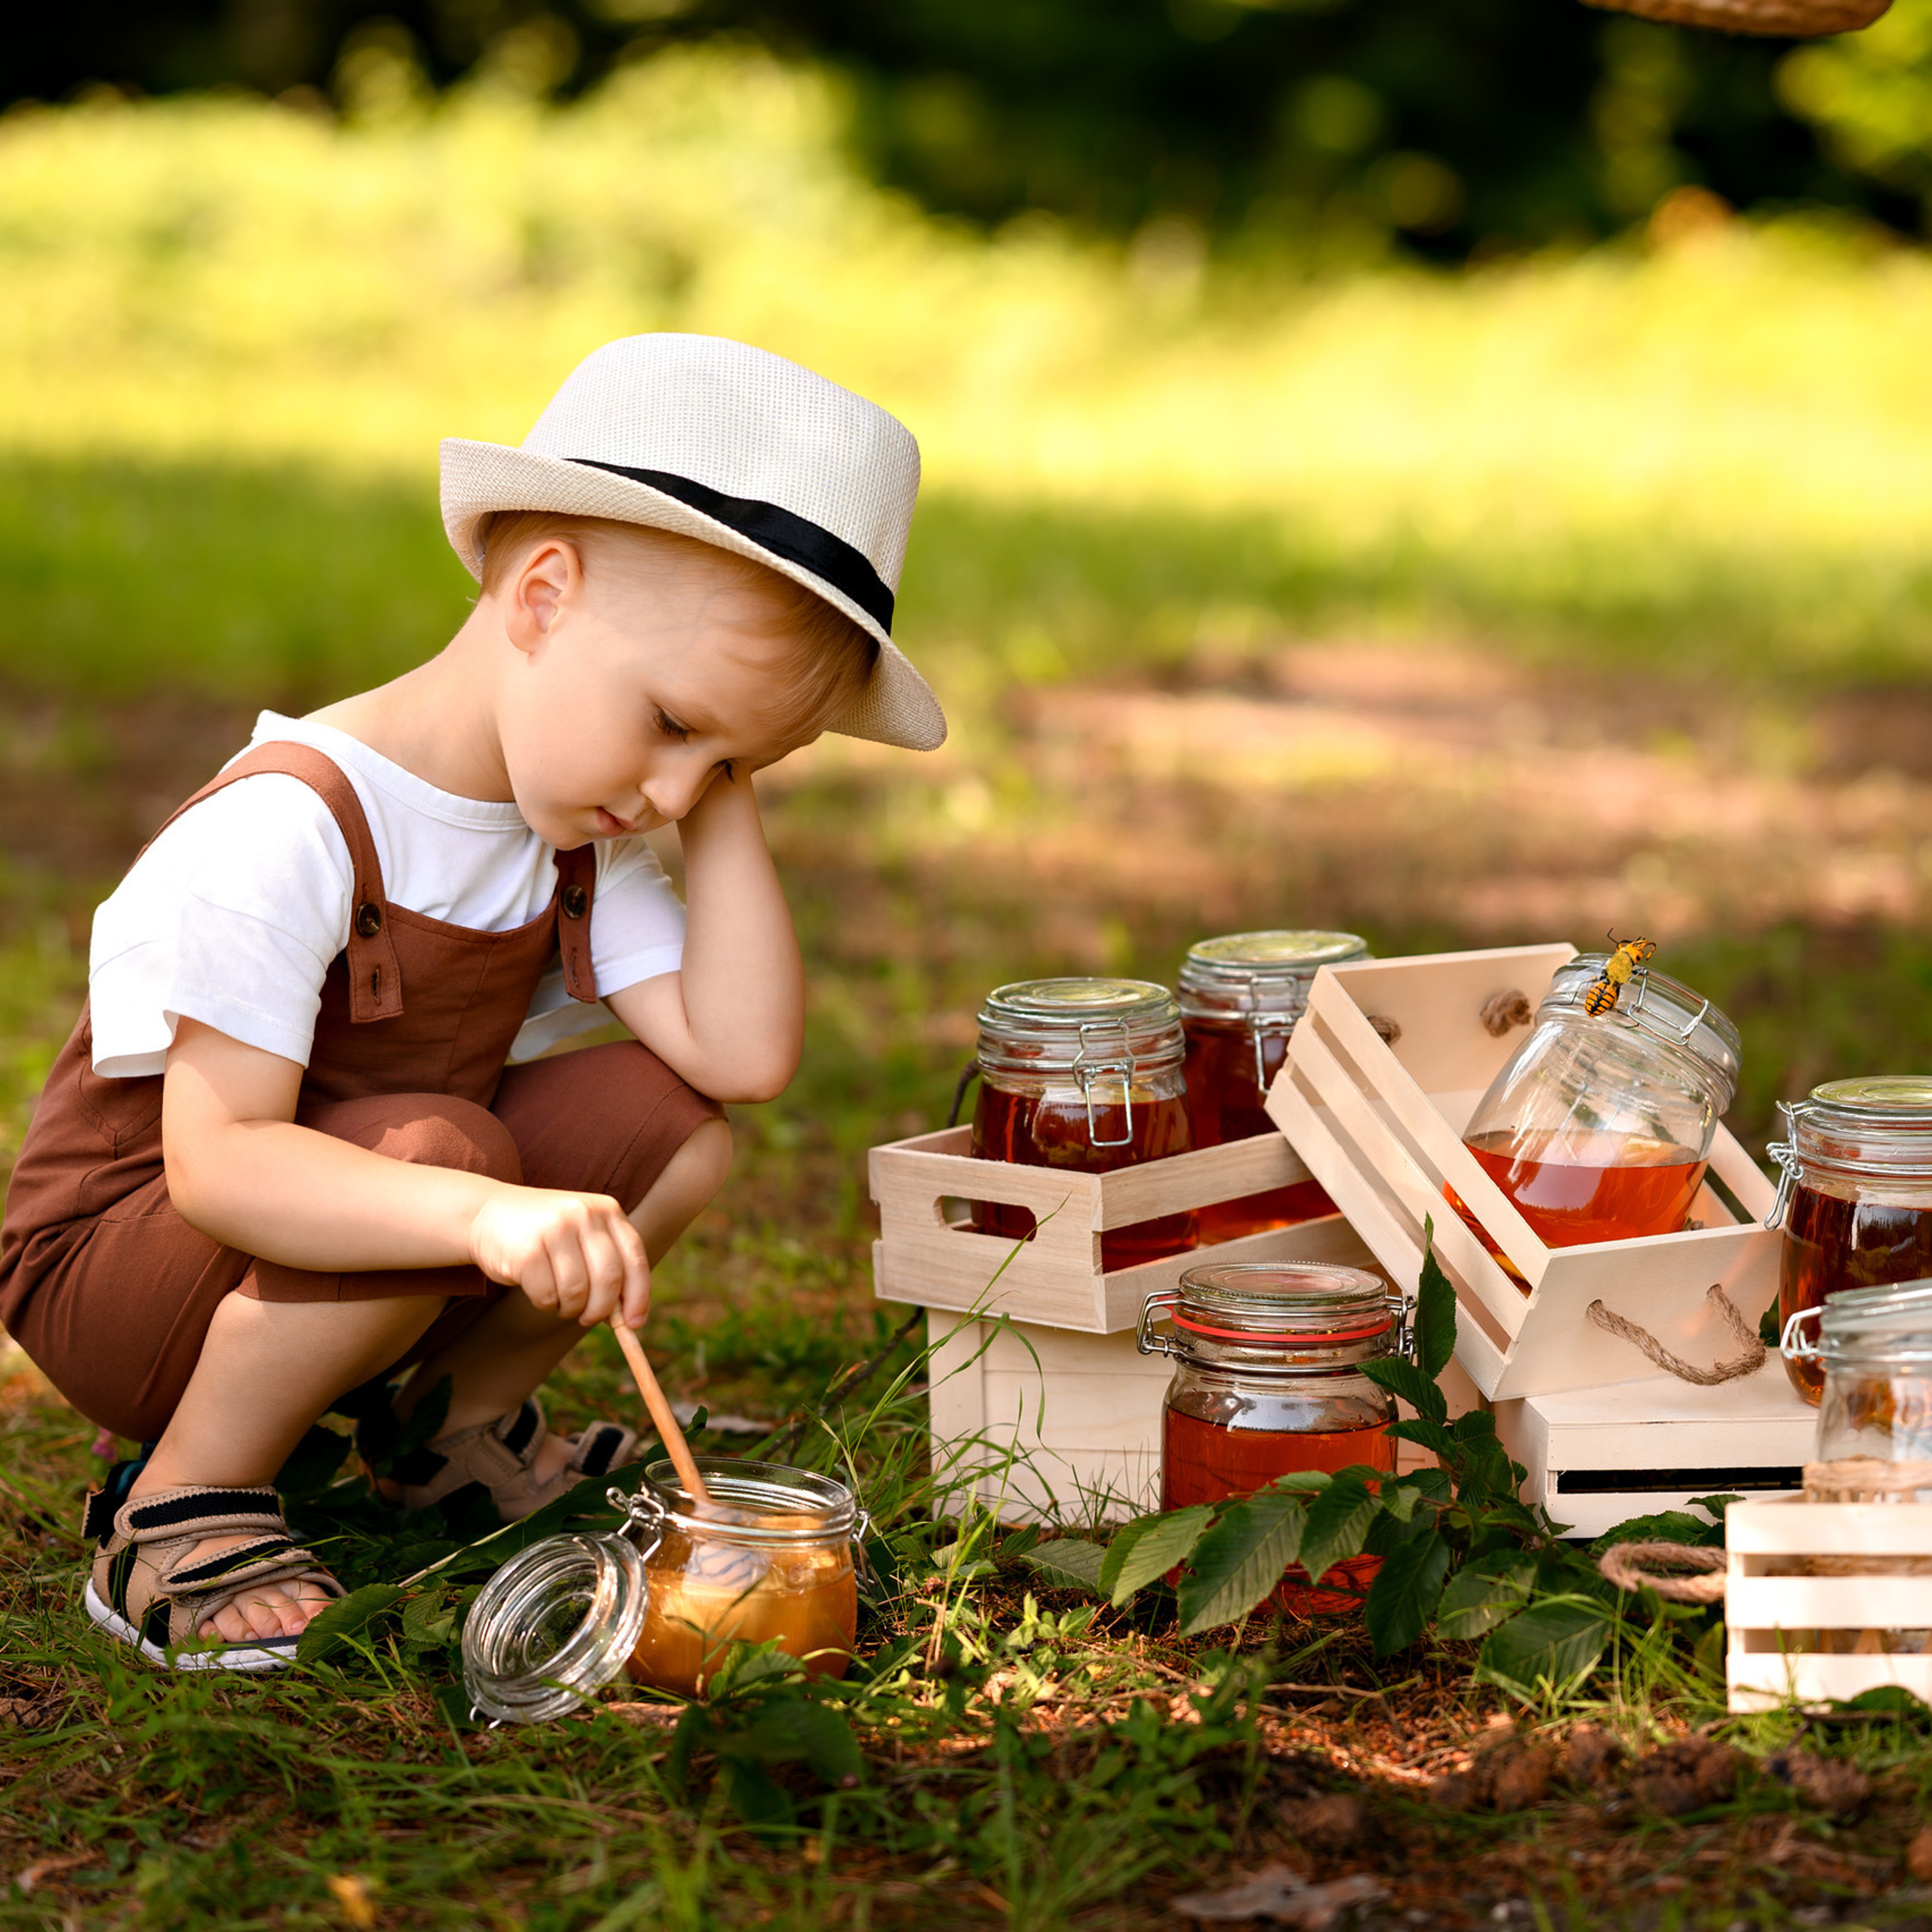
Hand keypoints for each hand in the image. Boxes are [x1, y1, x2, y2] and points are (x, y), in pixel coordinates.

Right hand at [469, 1185, 650, 1326]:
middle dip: (601, 1309)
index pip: (635, 1259)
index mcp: (607, 1210)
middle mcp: (584, 1214)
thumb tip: (628, 1318)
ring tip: (559, 1298)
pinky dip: (544, 1304)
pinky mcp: (527, 1250)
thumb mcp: (582, 1237)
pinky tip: (537, 1289)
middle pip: (609, 1279)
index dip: (638, 1296)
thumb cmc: (545, 1235)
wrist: (488, 1213)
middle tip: (588, 1318)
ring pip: (577, 1292)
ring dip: (569, 1308)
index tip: (634, 1324)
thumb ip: (607, 1267)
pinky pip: (547, 1296)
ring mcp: (555, 1229)